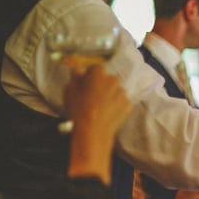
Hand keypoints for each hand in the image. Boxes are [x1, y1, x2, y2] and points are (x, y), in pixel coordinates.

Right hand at [64, 64, 131, 182]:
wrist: (93, 131)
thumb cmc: (79, 110)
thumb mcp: (69, 90)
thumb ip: (75, 77)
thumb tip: (77, 70)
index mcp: (98, 73)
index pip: (95, 68)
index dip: (90, 76)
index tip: (86, 83)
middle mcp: (113, 80)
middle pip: (107, 79)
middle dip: (101, 85)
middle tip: (92, 97)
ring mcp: (122, 92)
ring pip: (115, 91)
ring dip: (109, 96)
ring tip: (100, 108)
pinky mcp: (128, 105)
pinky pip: (121, 102)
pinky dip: (116, 106)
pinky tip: (107, 113)